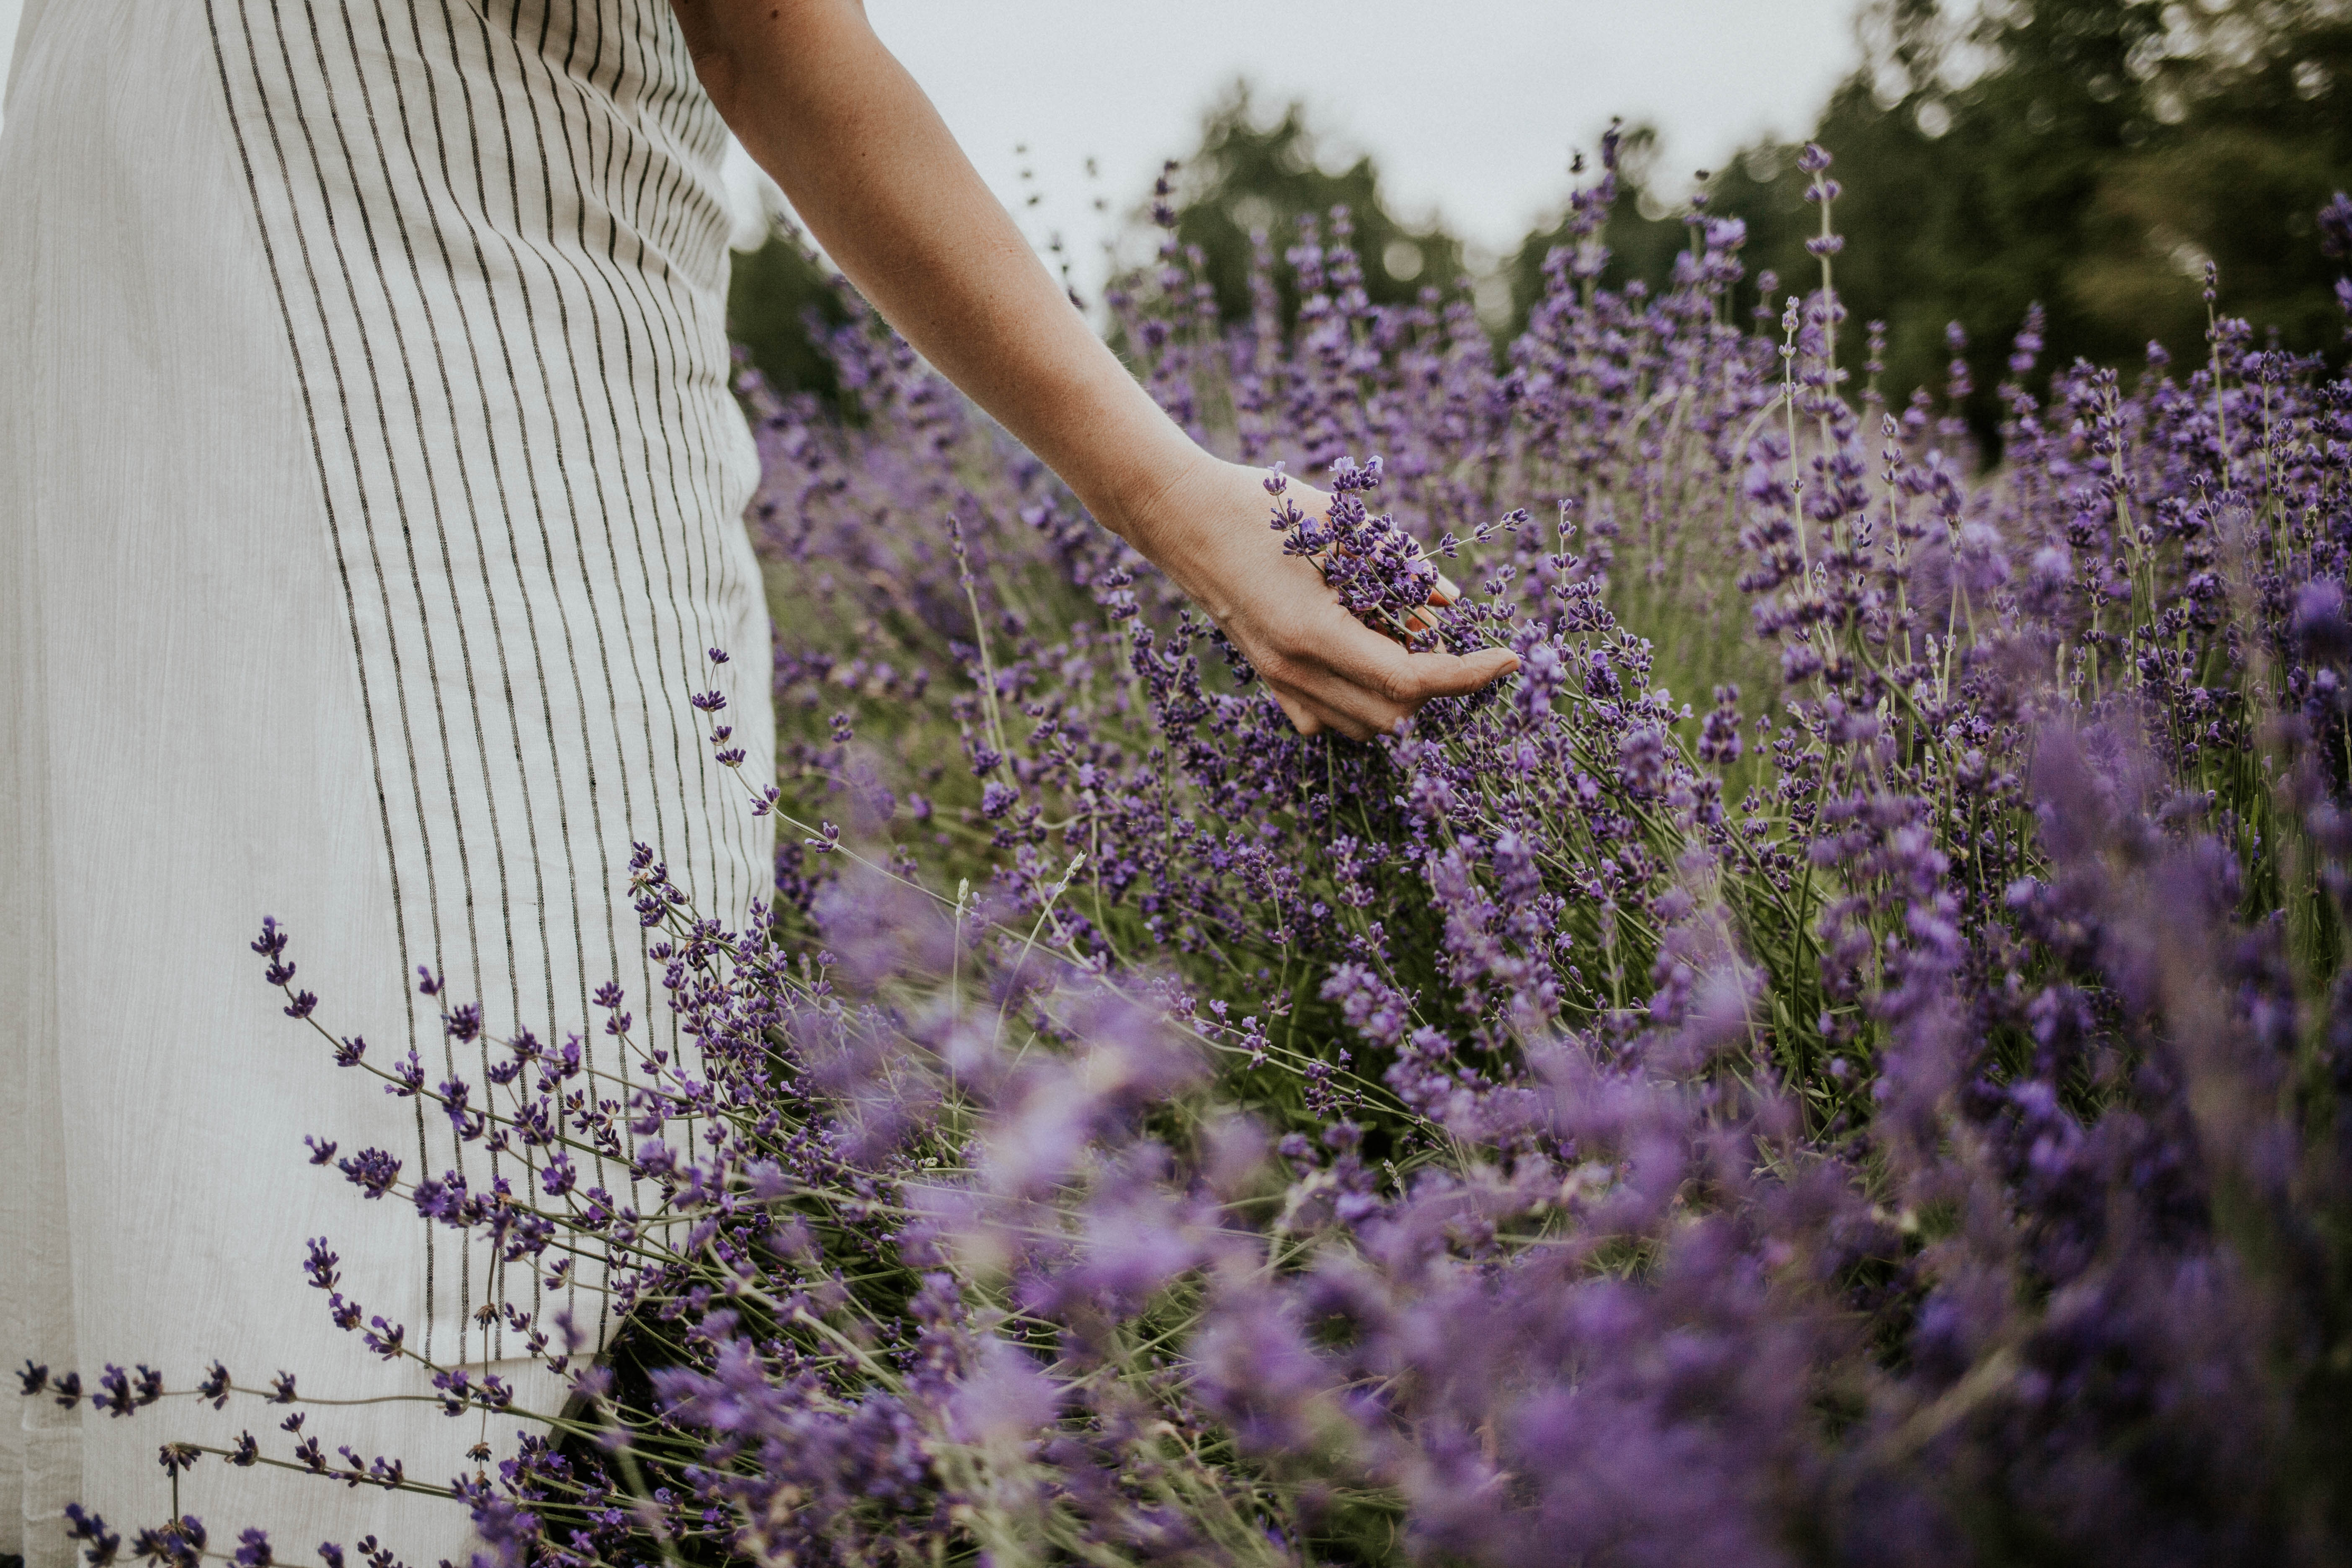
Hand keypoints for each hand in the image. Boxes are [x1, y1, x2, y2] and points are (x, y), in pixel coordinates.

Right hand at [1117, 456, 1520, 739]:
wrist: (1179, 517)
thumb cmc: (1258, 507)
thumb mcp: (1340, 523)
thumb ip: (1399, 566)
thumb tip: (1448, 604)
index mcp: (1314, 633)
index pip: (1411, 680)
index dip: (1469, 675)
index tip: (1509, 658)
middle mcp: (1294, 670)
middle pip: (1393, 714)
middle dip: (1435, 683)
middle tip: (1441, 634)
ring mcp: (1276, 681)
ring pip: (1364, 725)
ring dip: (1400, 695)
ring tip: (1400, 638)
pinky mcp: (1267, 679)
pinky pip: (1327, 718)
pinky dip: (1360, 702)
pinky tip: (1362, 655)